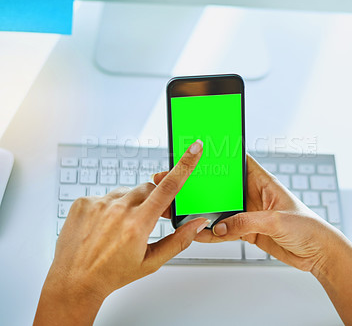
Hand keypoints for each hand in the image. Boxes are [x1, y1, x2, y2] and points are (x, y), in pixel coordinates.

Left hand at [34, 140, 208, 325]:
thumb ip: (179, 240)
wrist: (74, 282)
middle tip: (151, 217)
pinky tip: (105, 225)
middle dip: (155, 199)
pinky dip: (111, 207)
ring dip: (132, 203)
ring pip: (127, 192)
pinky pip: (106, 196)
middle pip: (149, 188)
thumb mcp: (151, 262)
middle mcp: (118, 209)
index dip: (184, 166)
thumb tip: (197, 224)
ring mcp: (98, 203)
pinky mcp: (83, 201)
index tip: (194, 149)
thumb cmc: (112, 274)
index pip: (168, 188)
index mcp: (138, 224)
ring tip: (121, 227)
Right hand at [155, 154, 338, 271]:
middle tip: (188, 186)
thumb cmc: (308, 227)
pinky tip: (203, 234)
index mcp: (264, 182)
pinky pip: (227, 230)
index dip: (225, 156)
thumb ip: (245, 222)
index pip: (241, 162)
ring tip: (190, 212)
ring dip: (209, 212)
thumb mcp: (275, 221)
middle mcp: (255, 196)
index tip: (206, 152)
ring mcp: (250, 214)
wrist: (318, 253)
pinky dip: (214, 233)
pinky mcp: (249, 231)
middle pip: (226, 188)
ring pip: (224, 210)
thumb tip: (219, 226)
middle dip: (209, 187)